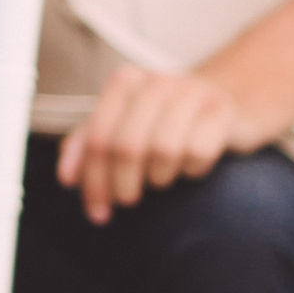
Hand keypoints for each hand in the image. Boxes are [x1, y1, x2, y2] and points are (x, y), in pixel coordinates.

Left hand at [56, 61, 287, 221]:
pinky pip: (198, 154)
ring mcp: (192, 93)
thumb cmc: (165, 117)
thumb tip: (67, 177)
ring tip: (160, 177)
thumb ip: (88, 144)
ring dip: (158, 177)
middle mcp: (156, 82)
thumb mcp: (122, 123)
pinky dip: (191, 171)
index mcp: (125, 82)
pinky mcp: (222, 111)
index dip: (93, 181)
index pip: (97, 138)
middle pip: (126, 147)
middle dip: (122, 185)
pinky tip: (189, 167)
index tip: (97, 210)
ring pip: (163, 151)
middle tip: (127, 200)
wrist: (226, 98)